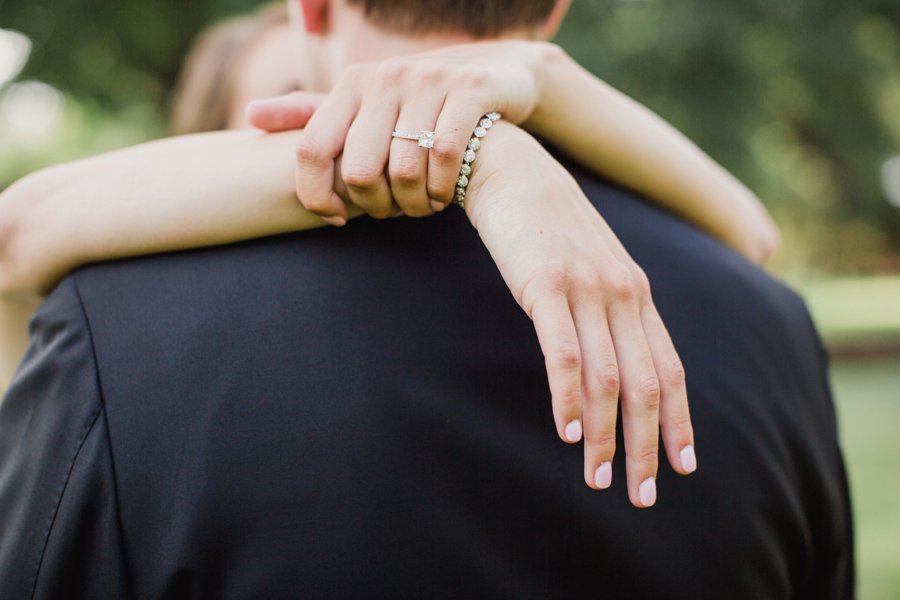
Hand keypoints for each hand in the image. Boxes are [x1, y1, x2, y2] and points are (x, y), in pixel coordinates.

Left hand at [247, 41, 553, 221]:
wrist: (498, 74)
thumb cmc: (419, 102)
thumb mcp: (364, 103)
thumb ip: (310, 114)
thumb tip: (249, 116)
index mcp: (352, 83)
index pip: (312, 151)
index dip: (317, 196)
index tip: (337, 218)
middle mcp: (385, 77)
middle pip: (359, 171)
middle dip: (376, 208)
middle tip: (392, 214)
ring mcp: (429, 80)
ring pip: (404, 170)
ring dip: (414, 205)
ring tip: (422, 206)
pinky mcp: (469, 90)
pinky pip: (446, 157)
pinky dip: (443, 189)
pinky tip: (445, 196)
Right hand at [467, 123, 696, 507]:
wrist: (512, 172)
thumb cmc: (547, 226)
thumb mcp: (589, 267)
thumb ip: (606, 309)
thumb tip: (608, 361)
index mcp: (636, 292)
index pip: (670, 368)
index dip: (680, 420)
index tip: (683, 466)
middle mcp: (623, 293)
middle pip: (648, 384)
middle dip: (650, 445)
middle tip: (642, 494)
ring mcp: (586, 289)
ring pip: (609, 378)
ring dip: (608, 435)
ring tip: (600, 479)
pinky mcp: (546, 286)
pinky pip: (564, 353)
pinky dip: (569, 398)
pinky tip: (568, 433)